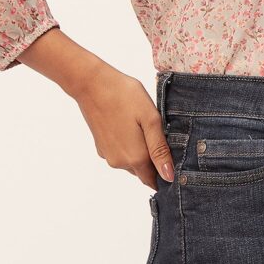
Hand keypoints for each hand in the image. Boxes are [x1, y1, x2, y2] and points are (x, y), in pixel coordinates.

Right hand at [73, 65, 174, 191]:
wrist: (92, 84)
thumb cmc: (125, 96)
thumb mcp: (150, 119)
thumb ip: (159, 149)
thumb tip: (169, 177)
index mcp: (135, 157)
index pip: (154, 180)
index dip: (164, 173)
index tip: (172, 157)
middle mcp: (120, 162)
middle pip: (143, 172)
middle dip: (153, 162)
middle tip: (161, 135)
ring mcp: (108, 155)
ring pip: (131, 162)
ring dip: (140, 152)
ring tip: (144, 127)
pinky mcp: (100, 146)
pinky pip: (120, 153)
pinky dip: (127, 145)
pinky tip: (130, 125)